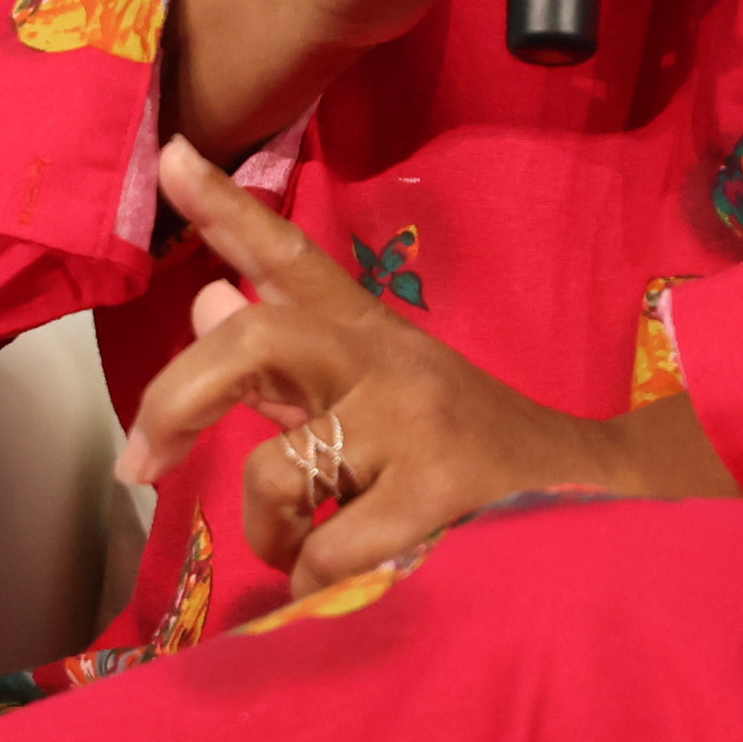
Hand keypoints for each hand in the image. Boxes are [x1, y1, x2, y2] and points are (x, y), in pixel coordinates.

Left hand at [116, 142, 732, 593]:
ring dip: (270, 531)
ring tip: (300, 554)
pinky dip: (315, 583)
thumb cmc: (471, 463)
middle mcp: (389, 361)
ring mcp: (416, 421)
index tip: (170, 154)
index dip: (226, 208)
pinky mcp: (441, 490)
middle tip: (140, 461)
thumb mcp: (377, 399)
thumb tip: (202, 301)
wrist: (602, 512)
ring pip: (280, 469)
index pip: (291, 257)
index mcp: (371, 337)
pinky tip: (348, 587)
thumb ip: (287, 366)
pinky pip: (326, 548)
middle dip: (178, 398)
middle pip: (256, 339)